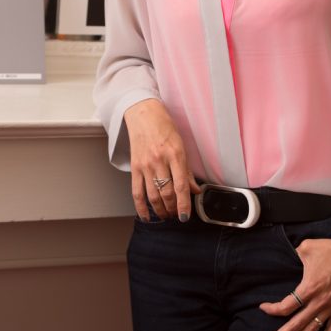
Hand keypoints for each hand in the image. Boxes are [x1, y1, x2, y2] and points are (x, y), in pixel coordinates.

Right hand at [124, 98, 199, 220]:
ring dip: (160, 210)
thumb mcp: (182, 145)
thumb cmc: (164, 127)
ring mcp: (145, 165)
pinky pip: (136, 192)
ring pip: (152, 196)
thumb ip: (187, 170)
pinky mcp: (134, 168)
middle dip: (173, 209)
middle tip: (176, 215)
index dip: (183, 205)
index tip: (185, 216)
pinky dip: (141, 207)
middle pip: (167, 193)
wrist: (143, 115)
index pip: (181, 186)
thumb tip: (195, 190)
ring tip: (166, 214)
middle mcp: (159, 161)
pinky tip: (146, 216)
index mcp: (175, 154)